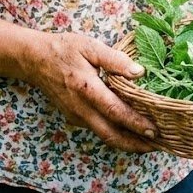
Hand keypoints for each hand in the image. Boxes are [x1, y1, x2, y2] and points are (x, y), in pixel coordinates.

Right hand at [22, 31, 160, 152]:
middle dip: (136, 145)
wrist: (34, 60)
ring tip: (149, 143)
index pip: (115, 111)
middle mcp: (81, 108)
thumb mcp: (89, 46)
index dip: (136, 123)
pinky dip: (115, 134)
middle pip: (111, 135)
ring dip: (127, 143)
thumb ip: (114, 59)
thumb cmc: (63, 49)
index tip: (155, 130)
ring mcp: (76, 116)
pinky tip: (128, 130)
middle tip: (159, 146)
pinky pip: (97, 130)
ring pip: (104, 136)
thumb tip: (139, 72)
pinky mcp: (74, 118)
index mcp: (87, 88)